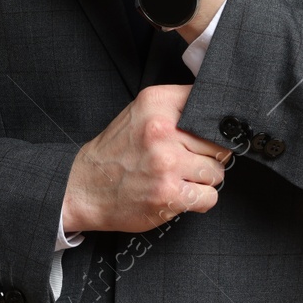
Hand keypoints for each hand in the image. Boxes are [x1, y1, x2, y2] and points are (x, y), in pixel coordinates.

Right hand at [62, 84, 232, 233]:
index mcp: (156, 103)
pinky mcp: (169, 194)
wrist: (85, 188)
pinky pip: (210, 197)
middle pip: (217, 143)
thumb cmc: (116, 151)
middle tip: (186, 159)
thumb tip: (218, 113)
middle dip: (207, 154)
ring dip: (204, 179)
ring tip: (181, 177)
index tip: (207, 131)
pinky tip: (180, 194)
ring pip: (217, 171)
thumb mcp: (140, 112)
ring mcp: (166, 163)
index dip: (212, 122)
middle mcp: (162, 130)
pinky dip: (199, 199)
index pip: (208, 105)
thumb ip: (175, 106)